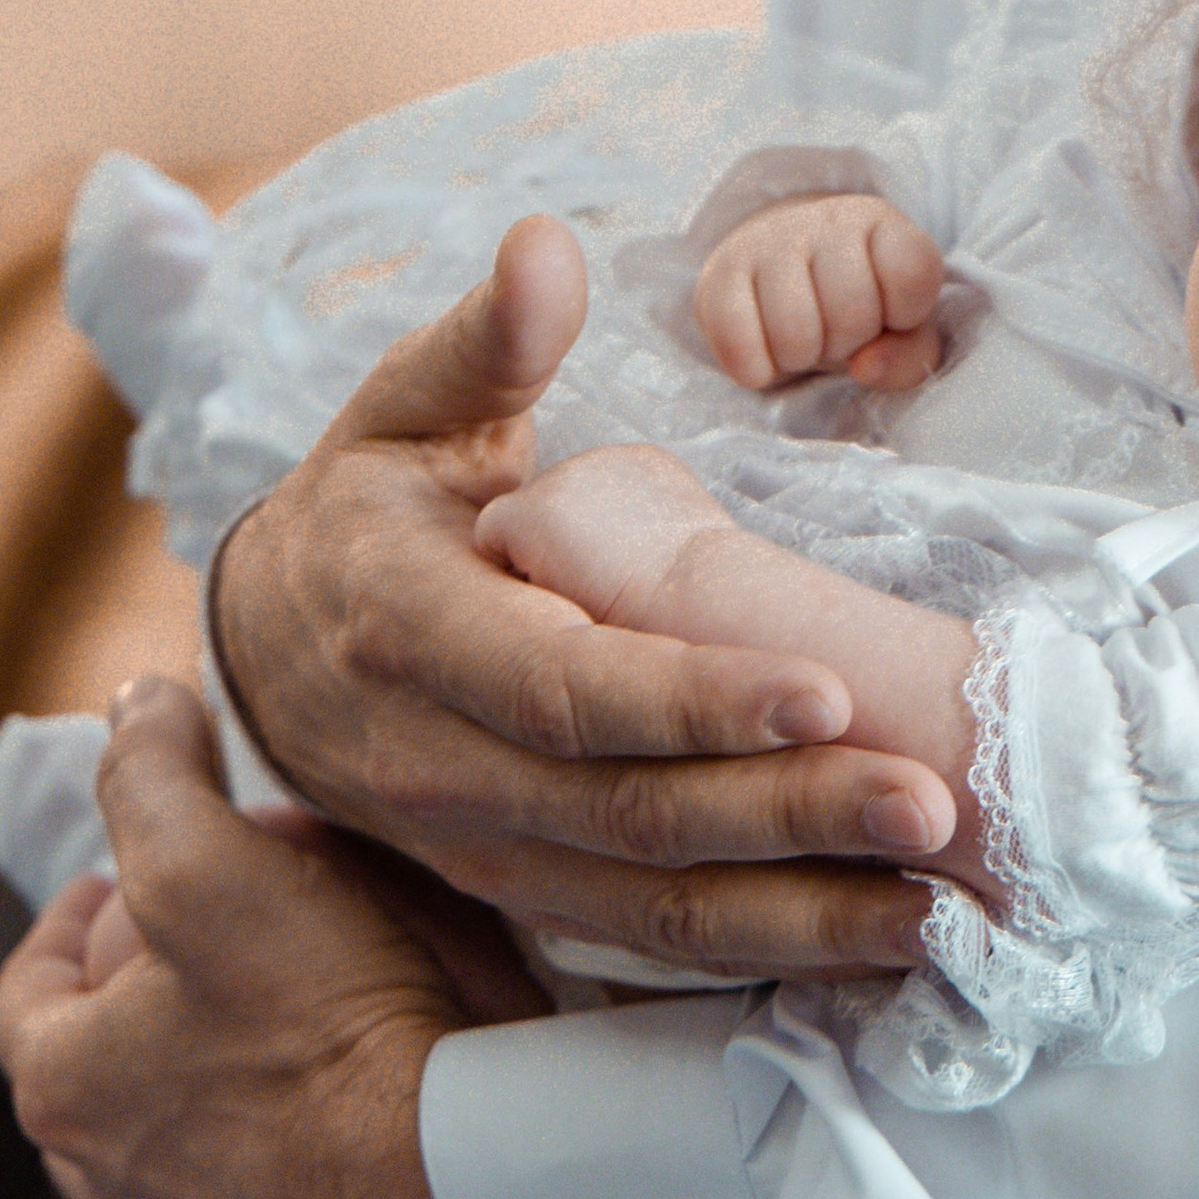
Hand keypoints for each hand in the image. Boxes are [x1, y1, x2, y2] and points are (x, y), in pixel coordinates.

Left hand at [0, 682, 519, 1198]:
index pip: (27, 992)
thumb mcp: (216, 861)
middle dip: (149, 991)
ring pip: (180, 1137)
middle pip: (104, 1067)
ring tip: (292, 1002)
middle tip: (222, 924)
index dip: (75, 918)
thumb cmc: (324, 1024)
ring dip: (212, 1070)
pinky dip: (287, 1137)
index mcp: (65, 1089)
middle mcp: (108, 1188)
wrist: (454, 1185)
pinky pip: (265, 1194)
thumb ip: (155, 777)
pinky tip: (352, 1089)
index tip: (124, 874)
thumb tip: (132, 705)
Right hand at [208, 217, 941, 977]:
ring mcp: (477, 846)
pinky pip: (639, 937)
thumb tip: (545, 247)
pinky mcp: (515, 891)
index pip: (569, 685)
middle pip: (628, 812)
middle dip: (787, 813)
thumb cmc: (370, 503)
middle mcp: (439, 763)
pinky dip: (755, 951)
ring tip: (932, 902)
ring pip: (644, 902)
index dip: (694, 698)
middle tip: (929, 801)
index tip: (822, 689)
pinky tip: (865, 943)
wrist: (266, 642)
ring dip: (795, 911)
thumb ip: (487, 340)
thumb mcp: (405, 407)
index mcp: (415, 632)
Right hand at [694, 191, 945, 390]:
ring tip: (804, 335)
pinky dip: (756, 368)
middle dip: (849, 341)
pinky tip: (765, 351)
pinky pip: (738, 344)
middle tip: (838, 328)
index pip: (911, 273)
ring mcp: (769, 240)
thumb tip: (865, 367)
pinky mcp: (719, 271)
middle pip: (852, 313)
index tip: (890, 311)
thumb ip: (910, 356)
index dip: (905, 313)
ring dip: (802, 357)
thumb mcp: (901, 330)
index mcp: (882, 223)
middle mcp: (826, 219)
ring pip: (795, 335)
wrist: (782, 272)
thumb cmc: (856, 305)